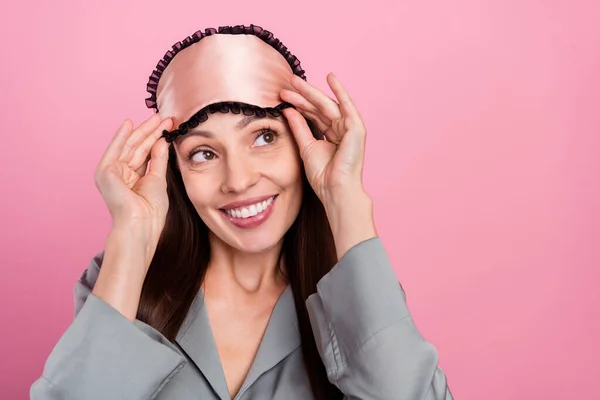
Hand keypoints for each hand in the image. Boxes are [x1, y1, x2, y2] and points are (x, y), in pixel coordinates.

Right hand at [94, 113, 172, 235]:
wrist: (141, 224)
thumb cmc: (151, 210)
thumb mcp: (158, 179)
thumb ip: (158, 159)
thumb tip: (161, 140)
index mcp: (132, 178)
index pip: (145, 153)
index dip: (156, 139)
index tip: (169, 126)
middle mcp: (120, 174)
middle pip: (137, 148)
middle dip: (151, 132)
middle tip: (164, 118)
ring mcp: (111, 173)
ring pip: (129, 146)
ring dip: (142, 131)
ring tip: (155, 118)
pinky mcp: (104, 172)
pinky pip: (115, 149)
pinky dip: (121, 136)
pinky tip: (129, 123)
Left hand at [280, 72, 366, 207]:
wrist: (335, 189)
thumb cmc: (323, 175)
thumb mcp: (306, 146)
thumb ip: (299, 127)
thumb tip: (288, 110)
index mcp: (331, 135)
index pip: (313, 114)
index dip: (298, 104)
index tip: (282, 95)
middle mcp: (341, 129)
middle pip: (319, 107)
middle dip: (302, 95)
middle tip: (287, 82)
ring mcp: (350, 128)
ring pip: (327, 105)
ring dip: (311, 92)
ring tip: (295, 81)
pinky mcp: (356, 128)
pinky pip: (347, 106)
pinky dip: (340, 91)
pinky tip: (331, 78)